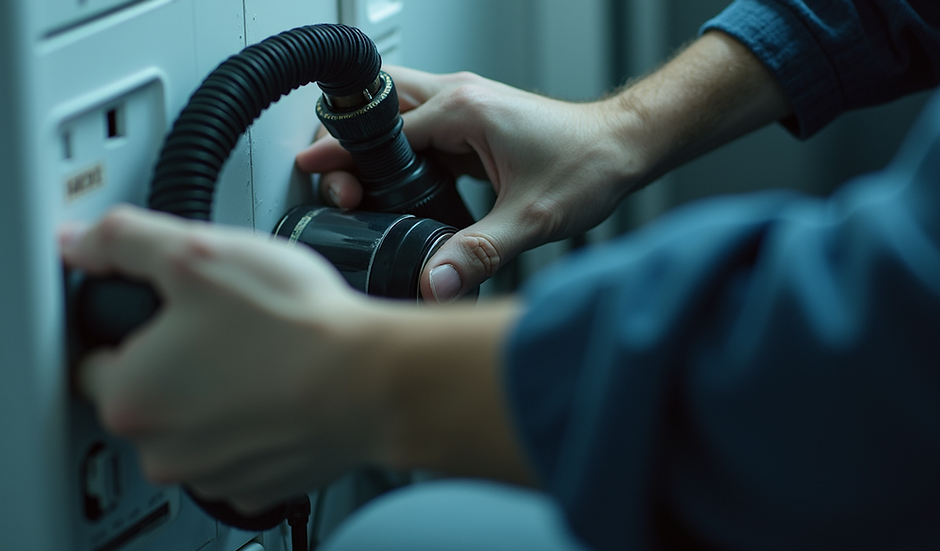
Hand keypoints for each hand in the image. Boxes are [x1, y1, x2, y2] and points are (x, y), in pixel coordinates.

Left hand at [61, 206, 382, 513]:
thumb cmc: (295, 327)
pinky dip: (251, 426)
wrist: (375, 381)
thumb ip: (124, 242)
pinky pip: (237, 452)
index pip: (94, 357)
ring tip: (258, 356)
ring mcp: (212, 476)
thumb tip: (80, 243)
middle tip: (221, 327)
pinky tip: (277, 392)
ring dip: (214, 396)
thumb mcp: (199, 253)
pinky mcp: (257, 487)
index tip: (165, 313)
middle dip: (175, 362)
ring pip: (193, 427)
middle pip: (146, 396)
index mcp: (131, 397)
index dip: (130, 325)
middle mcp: (162, 450)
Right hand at [297, 66, 640, 301]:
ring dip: (372, 146)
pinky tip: (397, 190)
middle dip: (347, 138)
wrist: (625, 146)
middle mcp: (459, 98)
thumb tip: (435, 282)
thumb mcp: (532, 217)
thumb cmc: (590, 163)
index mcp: (464, 109)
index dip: (345, 155)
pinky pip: (420, 133)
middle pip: (379, 105)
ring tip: (356, 187)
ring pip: (397, 115)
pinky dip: (399, 156)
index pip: (383, 129)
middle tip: (334, 180)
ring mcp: (465, 108)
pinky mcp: (472, 124)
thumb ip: (479, 252)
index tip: (314, 169)